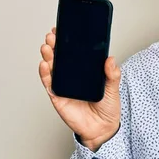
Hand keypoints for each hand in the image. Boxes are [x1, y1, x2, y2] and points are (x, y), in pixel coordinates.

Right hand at [39, 26, 120, 150]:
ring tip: (47, 46)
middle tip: (53, 35)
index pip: (75, 54)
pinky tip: (44, 64)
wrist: (102, 129)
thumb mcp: (114, 88)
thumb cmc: (108, 108)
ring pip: (52, 68)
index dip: (68, 42)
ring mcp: (64, 86)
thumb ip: (112, 74)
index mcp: (85, 72)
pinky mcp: (58, 97)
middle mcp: (73, 77)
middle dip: (55, 45)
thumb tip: (110, 58)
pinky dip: (45, 74)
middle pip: (61, 58)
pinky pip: (49, 84)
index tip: (63, 29)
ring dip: (48, 56)